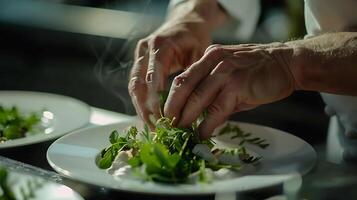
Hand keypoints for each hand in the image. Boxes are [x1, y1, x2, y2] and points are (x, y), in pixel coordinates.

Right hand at [128, 0, 226, 126]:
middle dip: (146, 109)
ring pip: (134, 87)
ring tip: (152, 128)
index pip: (153, 77)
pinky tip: (149, 116)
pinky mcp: (138, 62)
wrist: (185, 23)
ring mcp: (139, 55)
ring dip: (141, 109)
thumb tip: (193, 106)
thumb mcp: (200, 54)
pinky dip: (141, 102)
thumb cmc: (195, 37)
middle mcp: (145, 49)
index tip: (163, 119)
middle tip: (156, 129)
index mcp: (161, 45)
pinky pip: (136, 85)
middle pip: (139, 84)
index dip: (156, 100)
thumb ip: (194, 76)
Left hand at [164, 43, 297, 137]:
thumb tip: (197, 116)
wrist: (287, 64)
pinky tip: (202, 135)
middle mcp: (213, 61)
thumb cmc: (257, 73)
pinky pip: (216, 109)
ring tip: (180, 134)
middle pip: (183, 87)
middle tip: (167, 127)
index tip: (165, 116)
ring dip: (186, 119)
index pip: (182, 78)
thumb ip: (212, 92)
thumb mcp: (230, 76)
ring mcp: (225, 72)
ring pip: (197, 98)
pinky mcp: (238, 85)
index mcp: (208, 57)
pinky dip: (206, 125)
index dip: (170, 99)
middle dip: (172, 109)